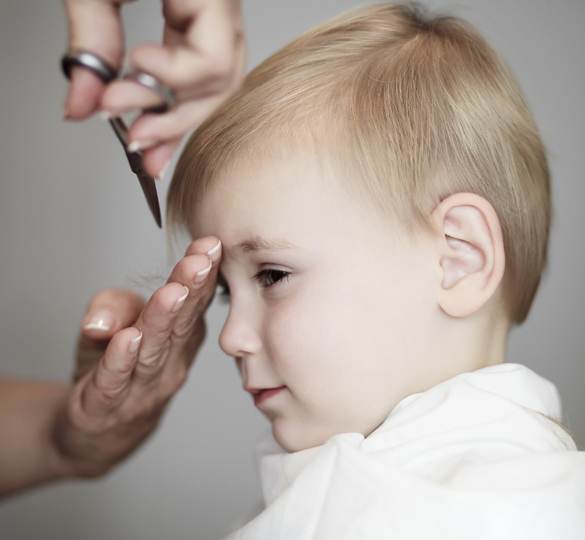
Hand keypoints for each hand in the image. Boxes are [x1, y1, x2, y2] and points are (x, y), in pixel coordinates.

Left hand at [54, 236, 221, 476]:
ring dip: (163, 319)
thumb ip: (115, 307)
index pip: (194, 304)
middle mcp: (170, 363)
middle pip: (181, 323)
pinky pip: (115, 381)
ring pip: (153, 349)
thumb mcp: (113, 327)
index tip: (211, 244)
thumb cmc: (113, 373)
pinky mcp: (106, 407)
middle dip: (192, 288)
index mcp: (179, 340)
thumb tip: (109, 316)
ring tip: (174, 291)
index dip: (203, 275)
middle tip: (202, 260)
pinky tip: (128, 339)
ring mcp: (142, 388)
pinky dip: (122, 360)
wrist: (96, 433)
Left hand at [63, 0, 245, 178]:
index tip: (132, 77)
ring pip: (216, 88)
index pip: (214, 60)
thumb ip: (91, 41)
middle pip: (221, 84)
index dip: (174, 82)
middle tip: (134, 137)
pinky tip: (156, 126)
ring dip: (176, 119)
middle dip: (174, 118)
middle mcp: (223, 9)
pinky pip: (202, 75)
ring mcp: (218, 20)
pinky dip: (176, 102)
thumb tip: (82, 105)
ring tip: (142, 143)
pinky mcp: (201, 27)